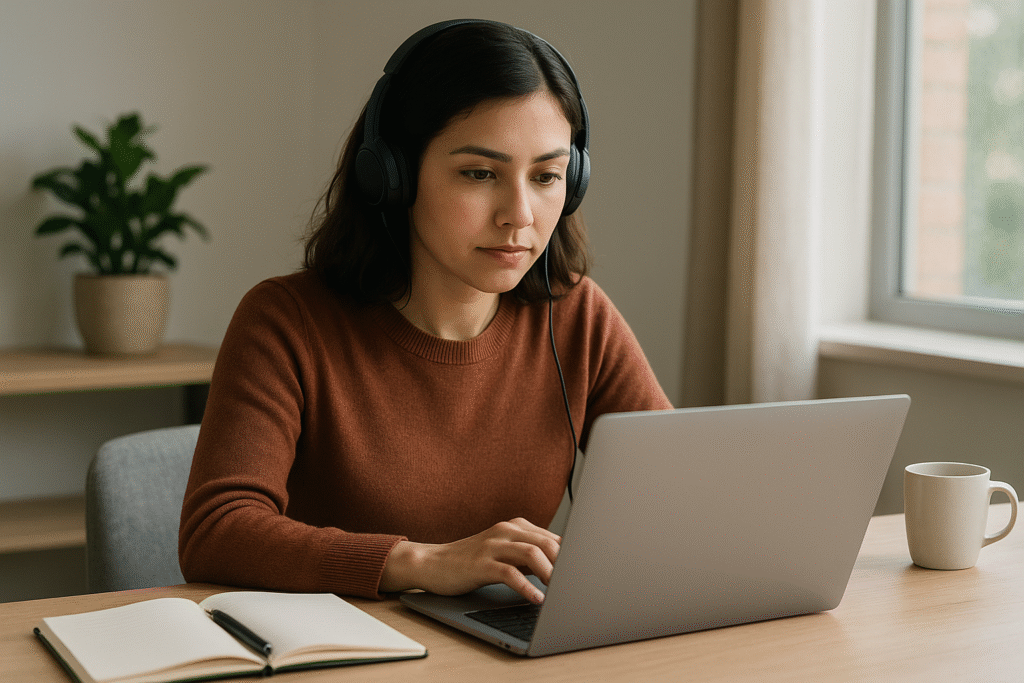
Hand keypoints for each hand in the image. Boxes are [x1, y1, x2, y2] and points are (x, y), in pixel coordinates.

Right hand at [381, 518, 560, 603]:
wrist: (434, 562)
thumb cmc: (472, 561)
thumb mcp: (506, 555)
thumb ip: (531, 558)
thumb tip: (563, 569)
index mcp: (516, 527)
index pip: (553, 538)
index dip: (571, 556)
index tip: (584, 573)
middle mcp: (506, 531)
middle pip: (547, 542)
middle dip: (565, 564)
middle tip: (576, 583)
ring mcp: (492, 545)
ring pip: (532, 553)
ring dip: (550, 574)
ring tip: (560, 591)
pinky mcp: (480, 563)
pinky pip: (509, 572)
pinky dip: (527, 587)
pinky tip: (536, 598)